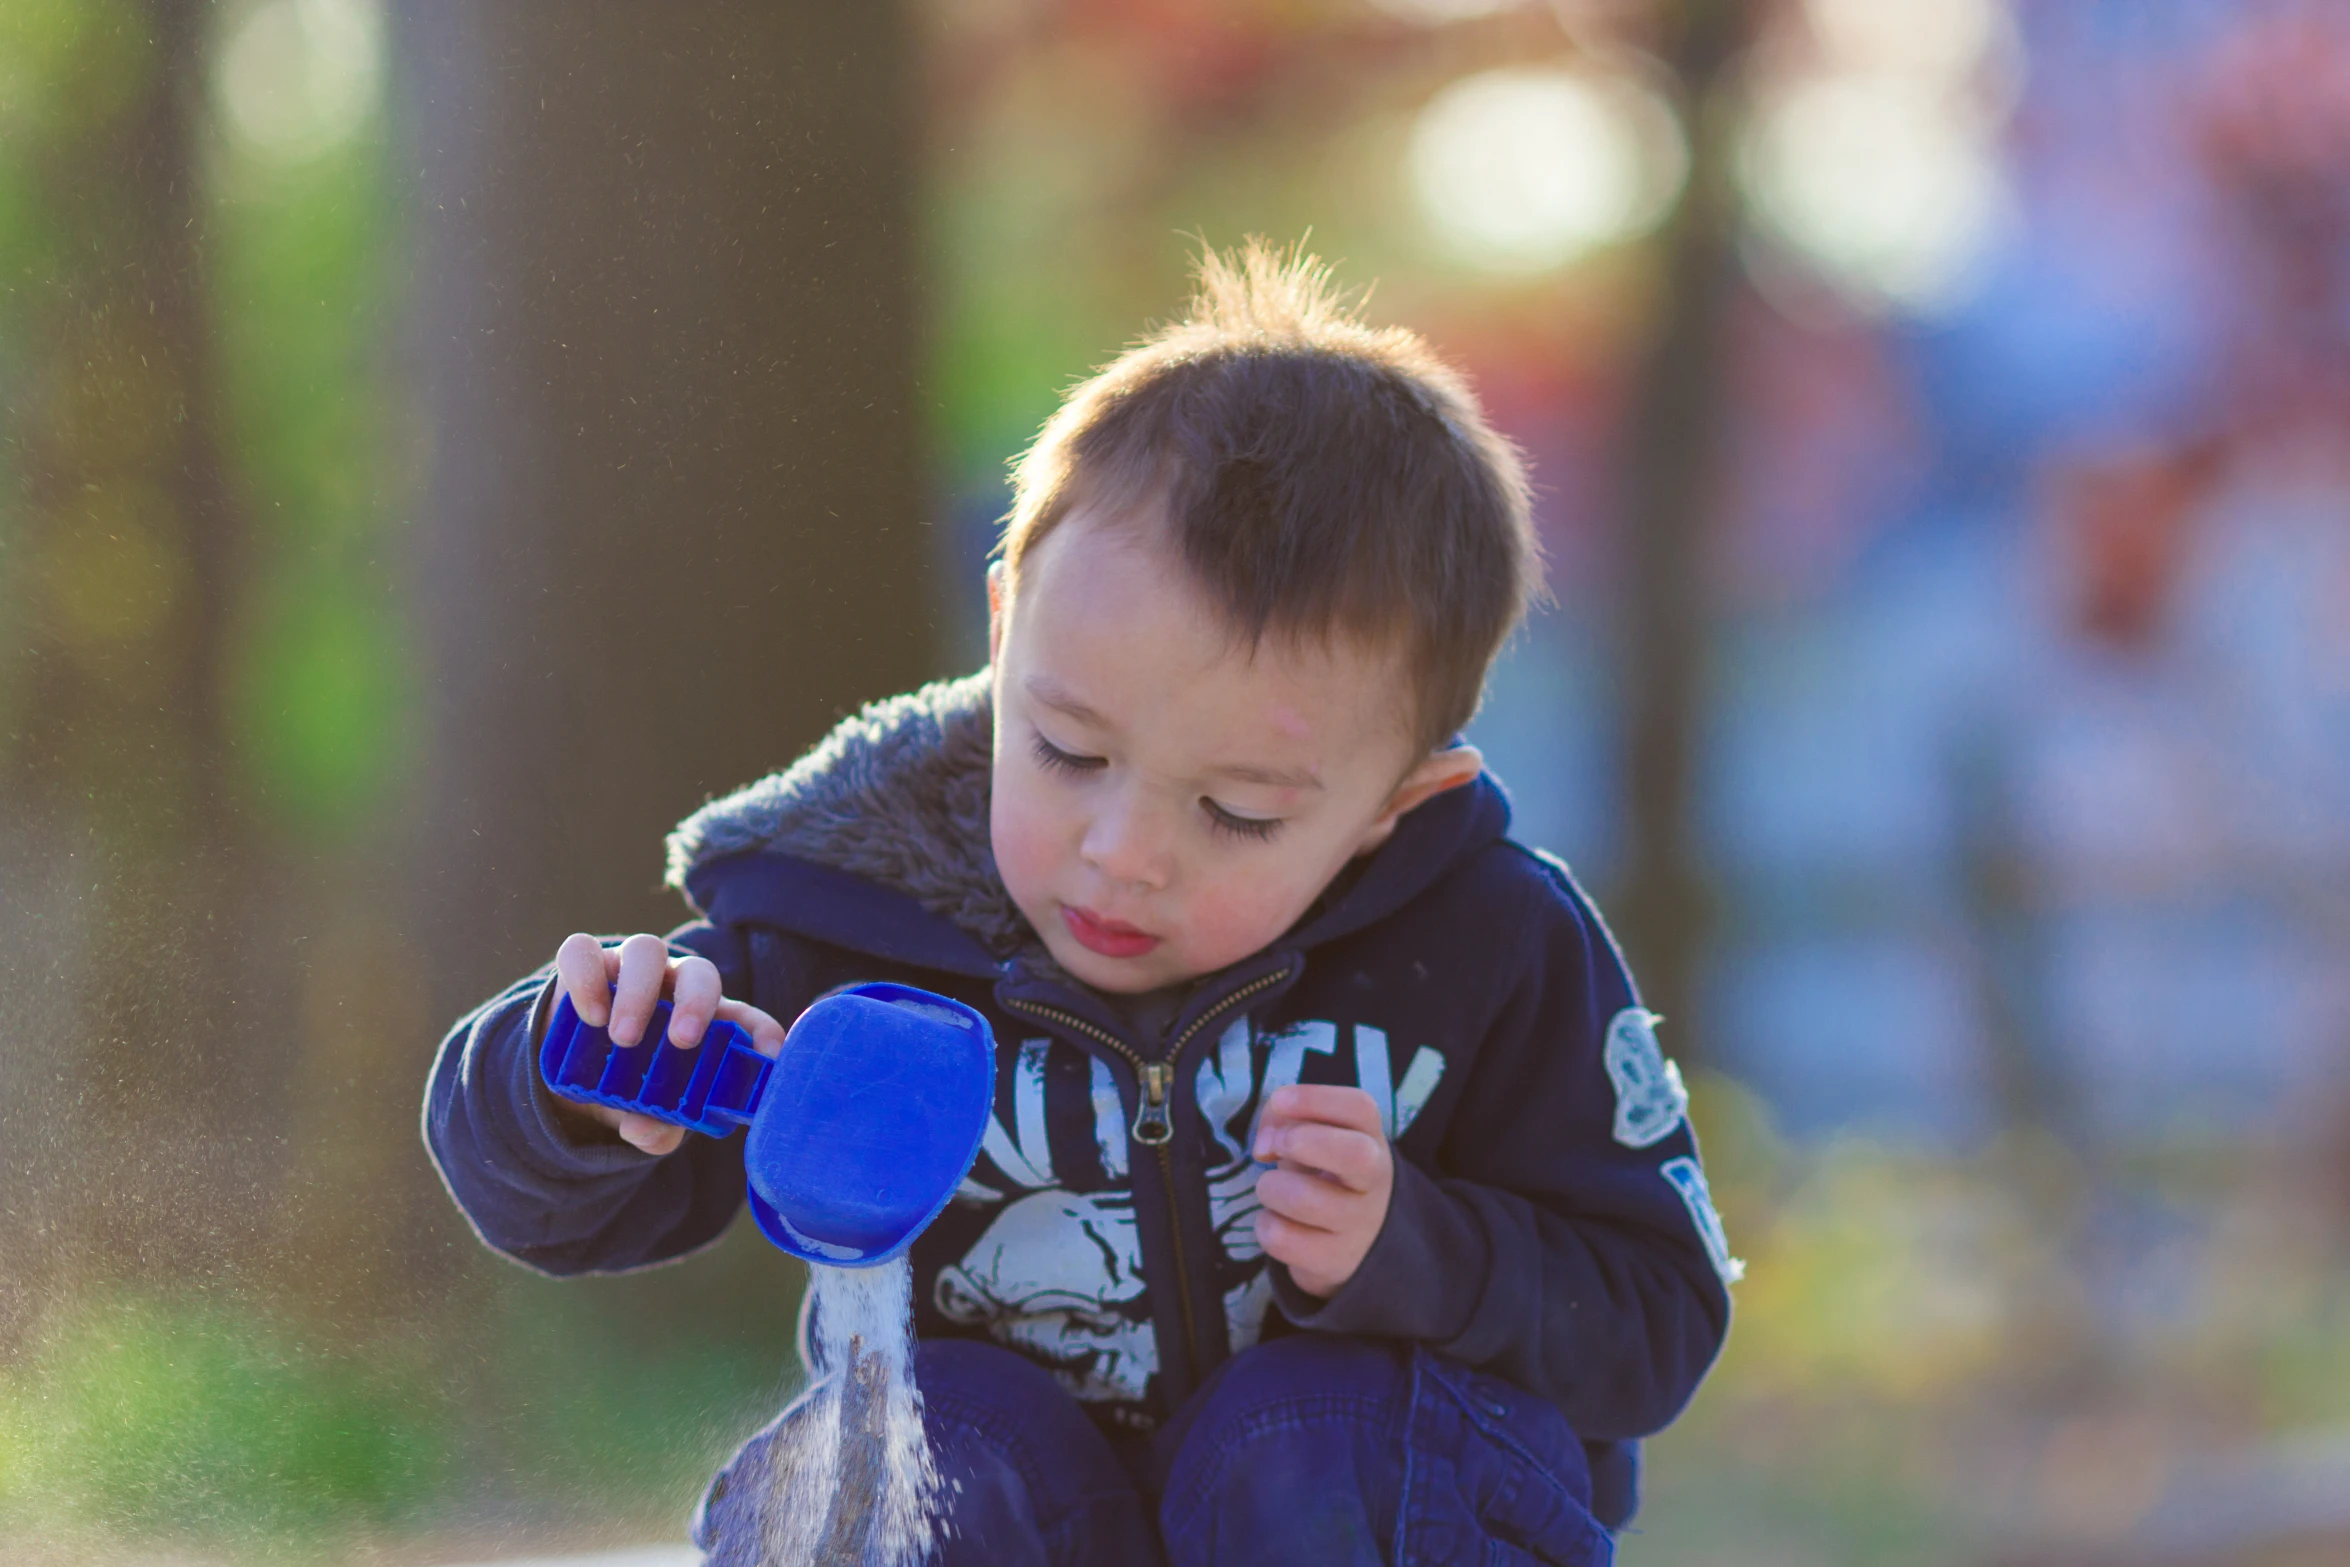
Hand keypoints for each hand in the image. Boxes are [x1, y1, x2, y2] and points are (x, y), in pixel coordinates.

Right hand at [552, 931, 785, 1155]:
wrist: (571, 1066)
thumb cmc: (628, 1084)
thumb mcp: (645, 1112)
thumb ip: (655, 1128)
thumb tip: (647, 1131)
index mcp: (704, 1021)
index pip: (746, 1019)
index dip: (762, 1033)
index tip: (768, 1056)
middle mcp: (672, 986)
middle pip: (699, 973)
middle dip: (696, 1003)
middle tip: (682, 1042)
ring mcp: (629, 970)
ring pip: (645, 952)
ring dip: (639, 993)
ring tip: (624, 1039)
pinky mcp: (584, 964)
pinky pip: (582, 952)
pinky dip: (586, 979)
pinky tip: (589, 1016)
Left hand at [1250, 1085, 1393, 1298]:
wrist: (1356, 1245)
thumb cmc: (1326, 1176)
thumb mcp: (1313, 1139)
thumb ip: (1284, 1121)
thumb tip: (1265, 1144)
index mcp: (1371, 1140)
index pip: (1359, 1108)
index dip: (1314, 1098)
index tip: (1279, 1101)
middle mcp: (1374, 1182)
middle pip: (1354, 1153)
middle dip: (1300, 1141)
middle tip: (1273, 1148)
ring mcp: (1359, 1225)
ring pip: (1302, 1198)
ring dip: (1270, 1188)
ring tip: (1274, 1192)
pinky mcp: (1335, 1262)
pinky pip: (1281, 1238)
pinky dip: (1265, 1225)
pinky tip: (1278, 1223)